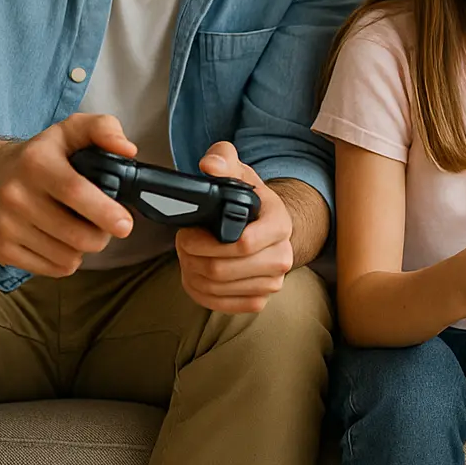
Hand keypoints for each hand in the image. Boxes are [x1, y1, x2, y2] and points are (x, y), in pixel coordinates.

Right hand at [0, 113, 135, 277]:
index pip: (74, 191)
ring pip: (67, 256)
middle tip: (105, 225)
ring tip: (79, 229)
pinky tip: (61, 240)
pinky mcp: (0, 249)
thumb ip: (104, 129)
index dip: (105, 211)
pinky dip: (66, 260)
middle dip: (102, 236)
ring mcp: (4, 225)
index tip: (124, 224)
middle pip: (76, 234)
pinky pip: (52, 269)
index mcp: (35, 162)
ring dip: (84, 248)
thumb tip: (127, 150)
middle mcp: (14, 195)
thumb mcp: (71, 130)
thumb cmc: (41, 155)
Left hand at [174, 142, 292, 313]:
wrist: (267, 226)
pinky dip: (199, 291)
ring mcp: (273, 282)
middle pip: (223, 270)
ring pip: (217, 289)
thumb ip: (222, 159)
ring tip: (188, 255)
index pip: (243, 244)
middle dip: (191, 257)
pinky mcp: (259, 300)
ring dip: (191, 273)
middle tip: (182, 243)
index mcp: (280, 224)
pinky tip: (195, 274)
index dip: (205, 243)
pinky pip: (221, 305)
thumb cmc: (250, 199)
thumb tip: (209, 166)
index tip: (187, 233)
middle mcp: (282, 257)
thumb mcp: (238, 171)